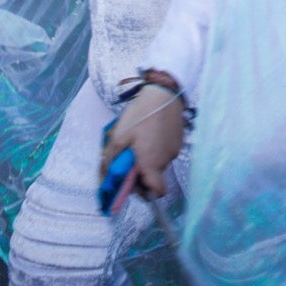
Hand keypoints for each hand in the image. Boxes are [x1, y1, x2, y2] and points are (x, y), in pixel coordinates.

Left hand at [99, 84, 186, 198]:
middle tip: (130, 158)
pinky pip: (166, 151)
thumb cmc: (140, 115)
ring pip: (159, 163)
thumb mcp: (119, 136)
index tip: (133, 183)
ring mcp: (175, 150)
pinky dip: (157, 148)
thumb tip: (107, 178)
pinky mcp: (178, 140)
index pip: (157, 192)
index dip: (145, 192)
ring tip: (140, 140)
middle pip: (155, 177)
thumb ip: (112, 160)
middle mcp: (166, 160)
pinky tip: (150, 132)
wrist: (164, 93)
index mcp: (151, 162)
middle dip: (142, 173)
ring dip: (149, 159)